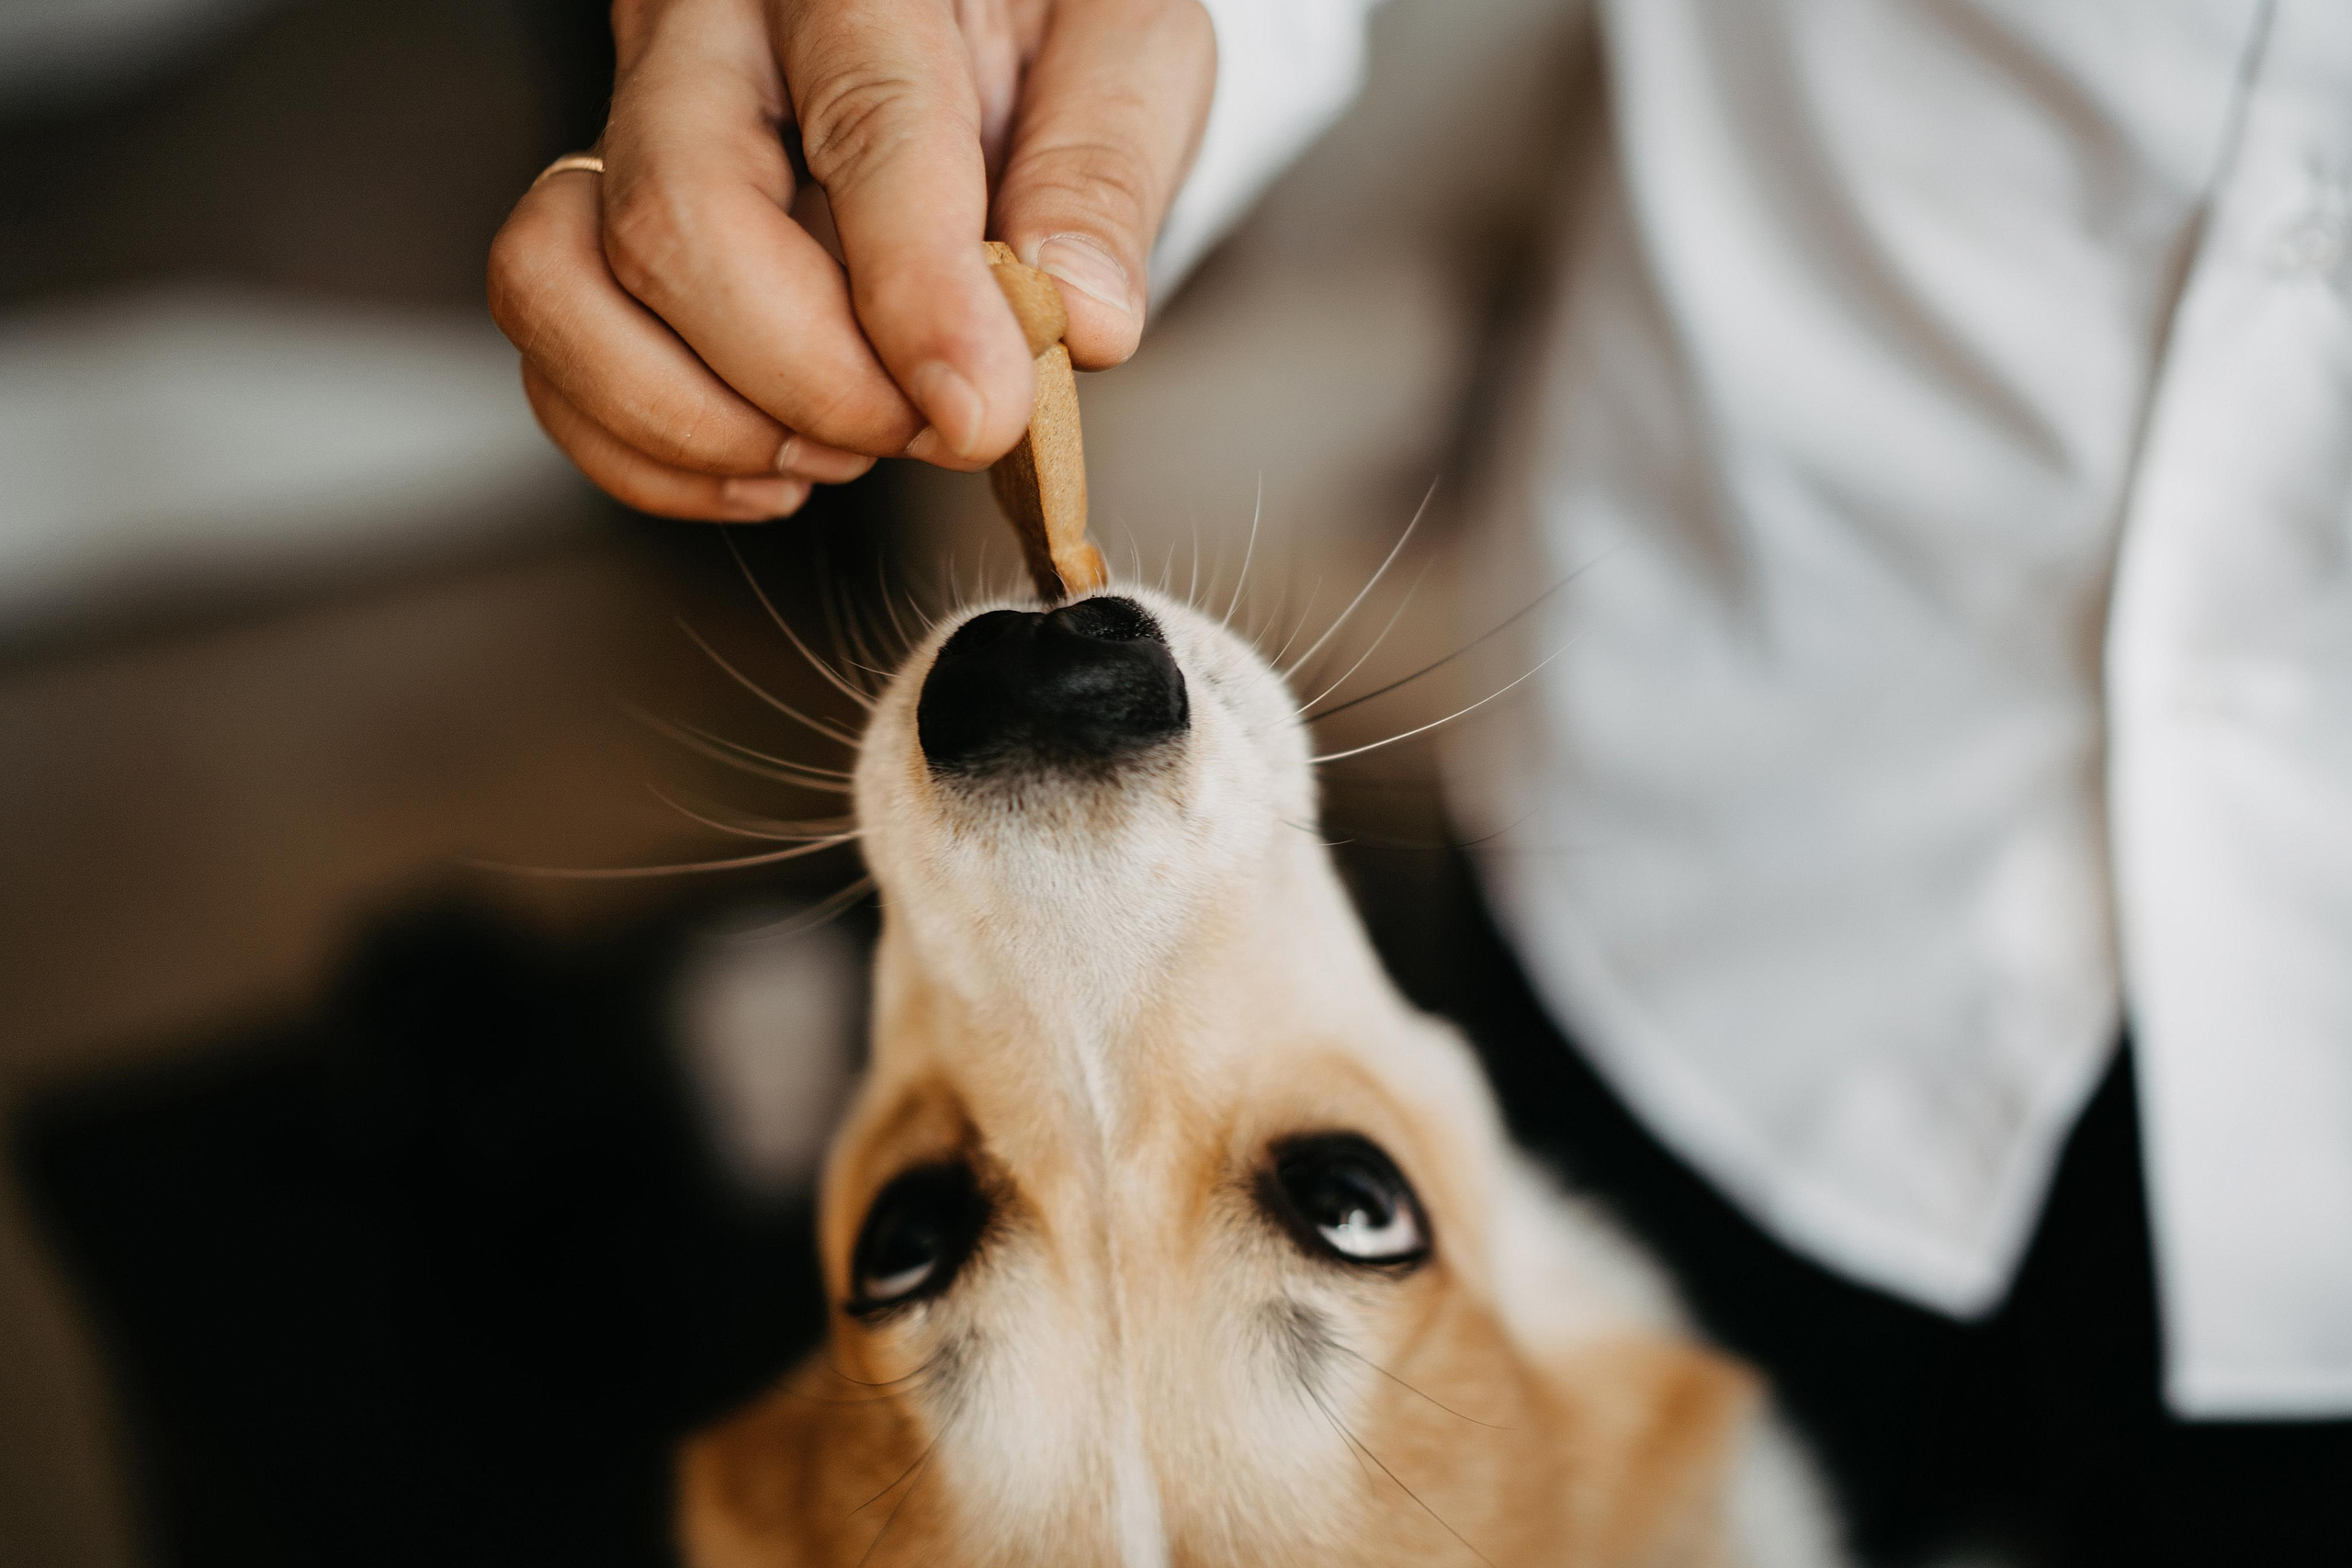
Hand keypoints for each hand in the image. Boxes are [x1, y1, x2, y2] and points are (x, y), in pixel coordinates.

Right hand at [487, 0, 1216, 520]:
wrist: (974, 18)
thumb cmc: (1045, 21)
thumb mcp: (1126, 47)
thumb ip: (1102, 173)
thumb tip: (1080, 321)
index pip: (866, 128)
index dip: (917, 296)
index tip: (978, 411)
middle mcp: (707, 34)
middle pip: (678, 218)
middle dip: (810, 380)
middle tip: (927, 430)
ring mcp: (627, 127)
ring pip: (562, 283)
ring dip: (703, 420)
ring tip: (842, 445)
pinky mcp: (593, 223)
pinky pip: (551, 353)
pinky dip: (652, 454)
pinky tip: (775, 464)